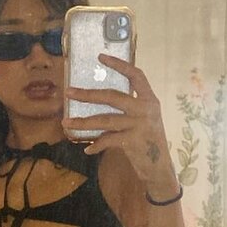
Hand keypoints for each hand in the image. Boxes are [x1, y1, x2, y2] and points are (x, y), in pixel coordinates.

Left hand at [63, 54, 177, 196]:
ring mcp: (140, 125)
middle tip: (68, 92)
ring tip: (66, 123)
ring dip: (83, 122)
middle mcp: (146, 109)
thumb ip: (131, 107)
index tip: (100, 57)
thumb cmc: (148, 141)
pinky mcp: (133, 141)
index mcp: (150, 100)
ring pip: (104, 120)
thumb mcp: (146, 119)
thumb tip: (100, 96)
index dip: (119, 65)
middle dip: (87, 94)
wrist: (160, 168)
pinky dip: (96, 145)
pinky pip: (108, 140)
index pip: (136, 75)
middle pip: (112, 96)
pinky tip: (87, 149)